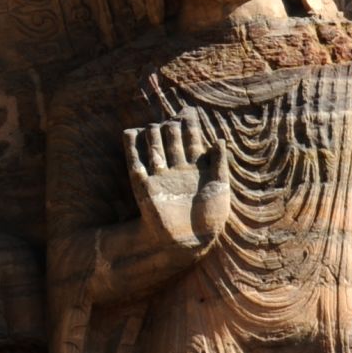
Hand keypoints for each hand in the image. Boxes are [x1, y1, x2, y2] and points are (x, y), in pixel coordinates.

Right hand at [124, 111, 229, 253]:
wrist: (190, 242)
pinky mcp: (146, 187)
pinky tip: (130, 132)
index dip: (190, 124)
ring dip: (155, 134)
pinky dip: (132, 147)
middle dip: (172, 126)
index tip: (189, 109)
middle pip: (172, 139)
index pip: (191, 138)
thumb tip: (219, 140)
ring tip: (155, 125)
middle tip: (173, 118)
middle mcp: (178, 168)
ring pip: (155, 147)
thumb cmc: (210, 218)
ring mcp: (161, 176)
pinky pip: (136, 163)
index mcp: (197, 166)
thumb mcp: (220, 189)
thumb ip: (220, 164)